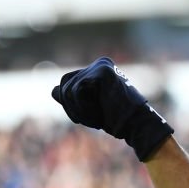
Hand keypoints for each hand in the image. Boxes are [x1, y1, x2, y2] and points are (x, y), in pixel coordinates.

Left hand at [51, 57, 173, 160]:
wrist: (134, 124)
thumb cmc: (113, 118)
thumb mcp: (87, 107)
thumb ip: (71, 98)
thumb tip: (53, 90)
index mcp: (97, 69)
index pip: (66, 83)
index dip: (70, 104)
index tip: (88, 115)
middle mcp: (99, 63)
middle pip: (64, 85)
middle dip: (72, 107)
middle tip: (93, 117)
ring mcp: (101, 65)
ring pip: (68, 90)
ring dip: (79, 110)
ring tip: (98, 114)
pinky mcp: (103, 71)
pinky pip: (77, 91)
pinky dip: (83, 108)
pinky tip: (100, 111)